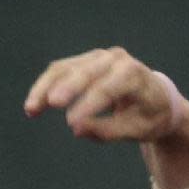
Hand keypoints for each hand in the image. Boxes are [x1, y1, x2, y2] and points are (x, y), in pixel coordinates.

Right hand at [23, 47, 182, 141]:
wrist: (157, 97)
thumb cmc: (150, 116)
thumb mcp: (137, 130)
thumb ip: (109, 130)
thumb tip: (77, 129)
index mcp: (135, 75)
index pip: (109, 88)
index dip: (89, 105)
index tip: (72, 123)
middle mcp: (116, 59)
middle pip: (86, 72)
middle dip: (66, 88)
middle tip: (48, 104)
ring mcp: (99, 57)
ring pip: (67, 68)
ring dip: (46, 87)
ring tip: (31, 109)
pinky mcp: (85, 61)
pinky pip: (61, 70)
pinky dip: (46, 86)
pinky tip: (33, 105)